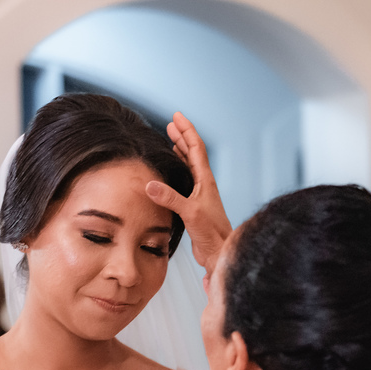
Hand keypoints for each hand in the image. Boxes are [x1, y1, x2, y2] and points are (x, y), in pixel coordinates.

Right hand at [144, 112, 231, 273]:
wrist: (221, 253)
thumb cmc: (212, 234)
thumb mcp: (189, 213)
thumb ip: (170, 198)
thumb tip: (150, 185)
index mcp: (205, 181)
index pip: (196, 148)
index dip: (186, 131)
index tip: (176, 116)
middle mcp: (204, 184)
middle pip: (193, 153)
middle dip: (182, 136)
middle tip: (172, 123)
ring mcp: (200, 195)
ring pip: (190, 166)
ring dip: (181, 152)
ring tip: (172, 140)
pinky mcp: (195, 206)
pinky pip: (185, 181)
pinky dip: (178, 170)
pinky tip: (172, 172)